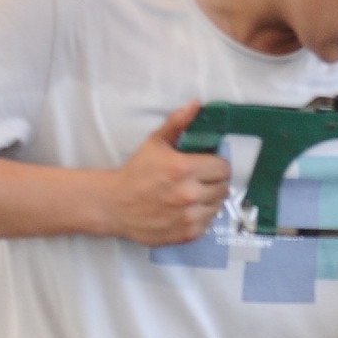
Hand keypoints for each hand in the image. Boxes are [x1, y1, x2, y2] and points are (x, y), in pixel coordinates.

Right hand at [102, 101, 229, 245]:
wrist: (114, 205)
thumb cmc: (136, 172)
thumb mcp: (155, 142)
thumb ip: (178, 122)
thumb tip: (196, 104)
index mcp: (184, 169)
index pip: (223, 168)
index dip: (217, 165)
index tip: (209, 165)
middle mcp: (189, 194)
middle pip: (223, 188)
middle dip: (215, 182)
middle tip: (202, 179)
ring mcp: (188, 217)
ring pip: (218, 207)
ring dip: (210, 200)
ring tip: (195, 194)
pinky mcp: (185, 234)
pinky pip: (208, 224)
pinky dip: (202, 217)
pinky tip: (188, 209)